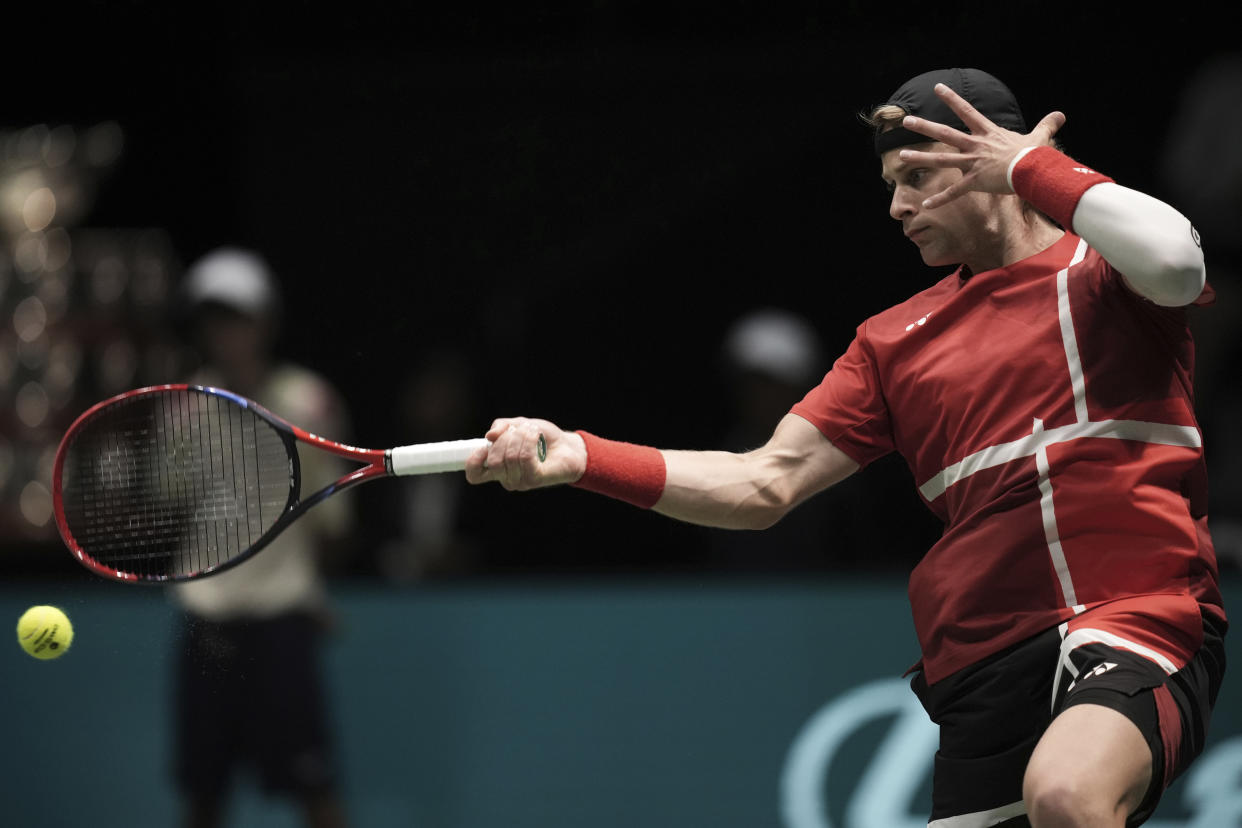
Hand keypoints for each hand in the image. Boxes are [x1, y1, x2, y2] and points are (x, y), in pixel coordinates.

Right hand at [465, 417, 586, 490]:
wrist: (567, 446)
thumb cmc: (541, 437)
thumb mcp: (517, 425)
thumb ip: (501, 427)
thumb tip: (489, 436)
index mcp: (496, 466)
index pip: (474, 475)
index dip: (474, 460)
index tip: (485, 445)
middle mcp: (505, 477)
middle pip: (493, 461)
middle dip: (505, 439)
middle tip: (518, 430)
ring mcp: (519, 481)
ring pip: (510, 457)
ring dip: (521, 437)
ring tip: (531, 431)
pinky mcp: (533, 479)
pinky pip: (525, 458)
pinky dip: (530, 441)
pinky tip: (536, 435)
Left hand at [896, 82, 1065, 208]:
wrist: (1034, 170)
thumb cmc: (1035, 154)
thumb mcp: (1039, 136)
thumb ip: (1046, 125)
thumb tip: (1061, 115)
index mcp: (987, 133)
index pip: (967, 111)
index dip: (952, 99)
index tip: (938, 88)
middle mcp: (976, 145)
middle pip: (945, 133)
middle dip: (924, 126)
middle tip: (906, 121)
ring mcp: (973, 163)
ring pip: (941, 159)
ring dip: (921, 158)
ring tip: (902, 156)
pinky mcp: (974, 181)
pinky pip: (953, 192)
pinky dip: (940, 200)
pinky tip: (925, 205)